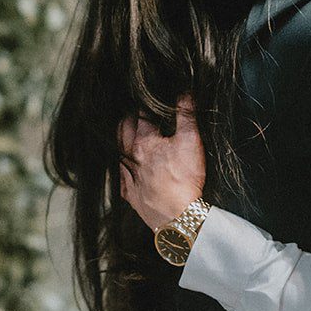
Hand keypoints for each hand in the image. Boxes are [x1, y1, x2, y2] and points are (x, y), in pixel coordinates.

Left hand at [119, 97, 205, 231]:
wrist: (177, 217)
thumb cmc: (184, 180)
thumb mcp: (191, 142)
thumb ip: (186, 115)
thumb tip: (184, 93)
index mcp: (145, 141)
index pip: (140, 115)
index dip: (145, 104)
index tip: (147, 98)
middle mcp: (131, 157)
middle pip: (123, 130)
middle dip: (129, 118)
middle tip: (135, 111)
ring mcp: (129, 177)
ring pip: (119, 152)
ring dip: (123, 140)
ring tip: (128, 132)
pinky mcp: (131, 195)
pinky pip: (121, 177)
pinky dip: (123, 168)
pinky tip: (127, 168)